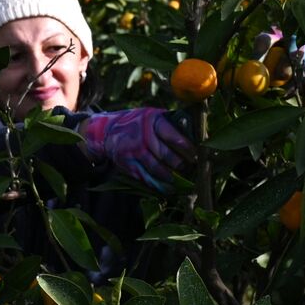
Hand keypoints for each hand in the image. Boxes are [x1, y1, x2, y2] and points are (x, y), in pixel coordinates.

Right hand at [80, 108, 195, 190]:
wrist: (109, 131)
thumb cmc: (139, 123)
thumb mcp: (153, 116)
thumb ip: (171, 123)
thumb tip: (195, 134)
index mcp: (151, 120)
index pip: (170, 134)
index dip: (185, 146)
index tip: (195, 154)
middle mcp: (141, 135)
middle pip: (163, 154)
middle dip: (178, 164)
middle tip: (187, 168)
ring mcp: (133, 150)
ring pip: (155, 168)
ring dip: (168, 177)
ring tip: (178, 181)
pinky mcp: (127, 163)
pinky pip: (144, 177)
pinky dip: (156, 185)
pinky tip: (166, 188)